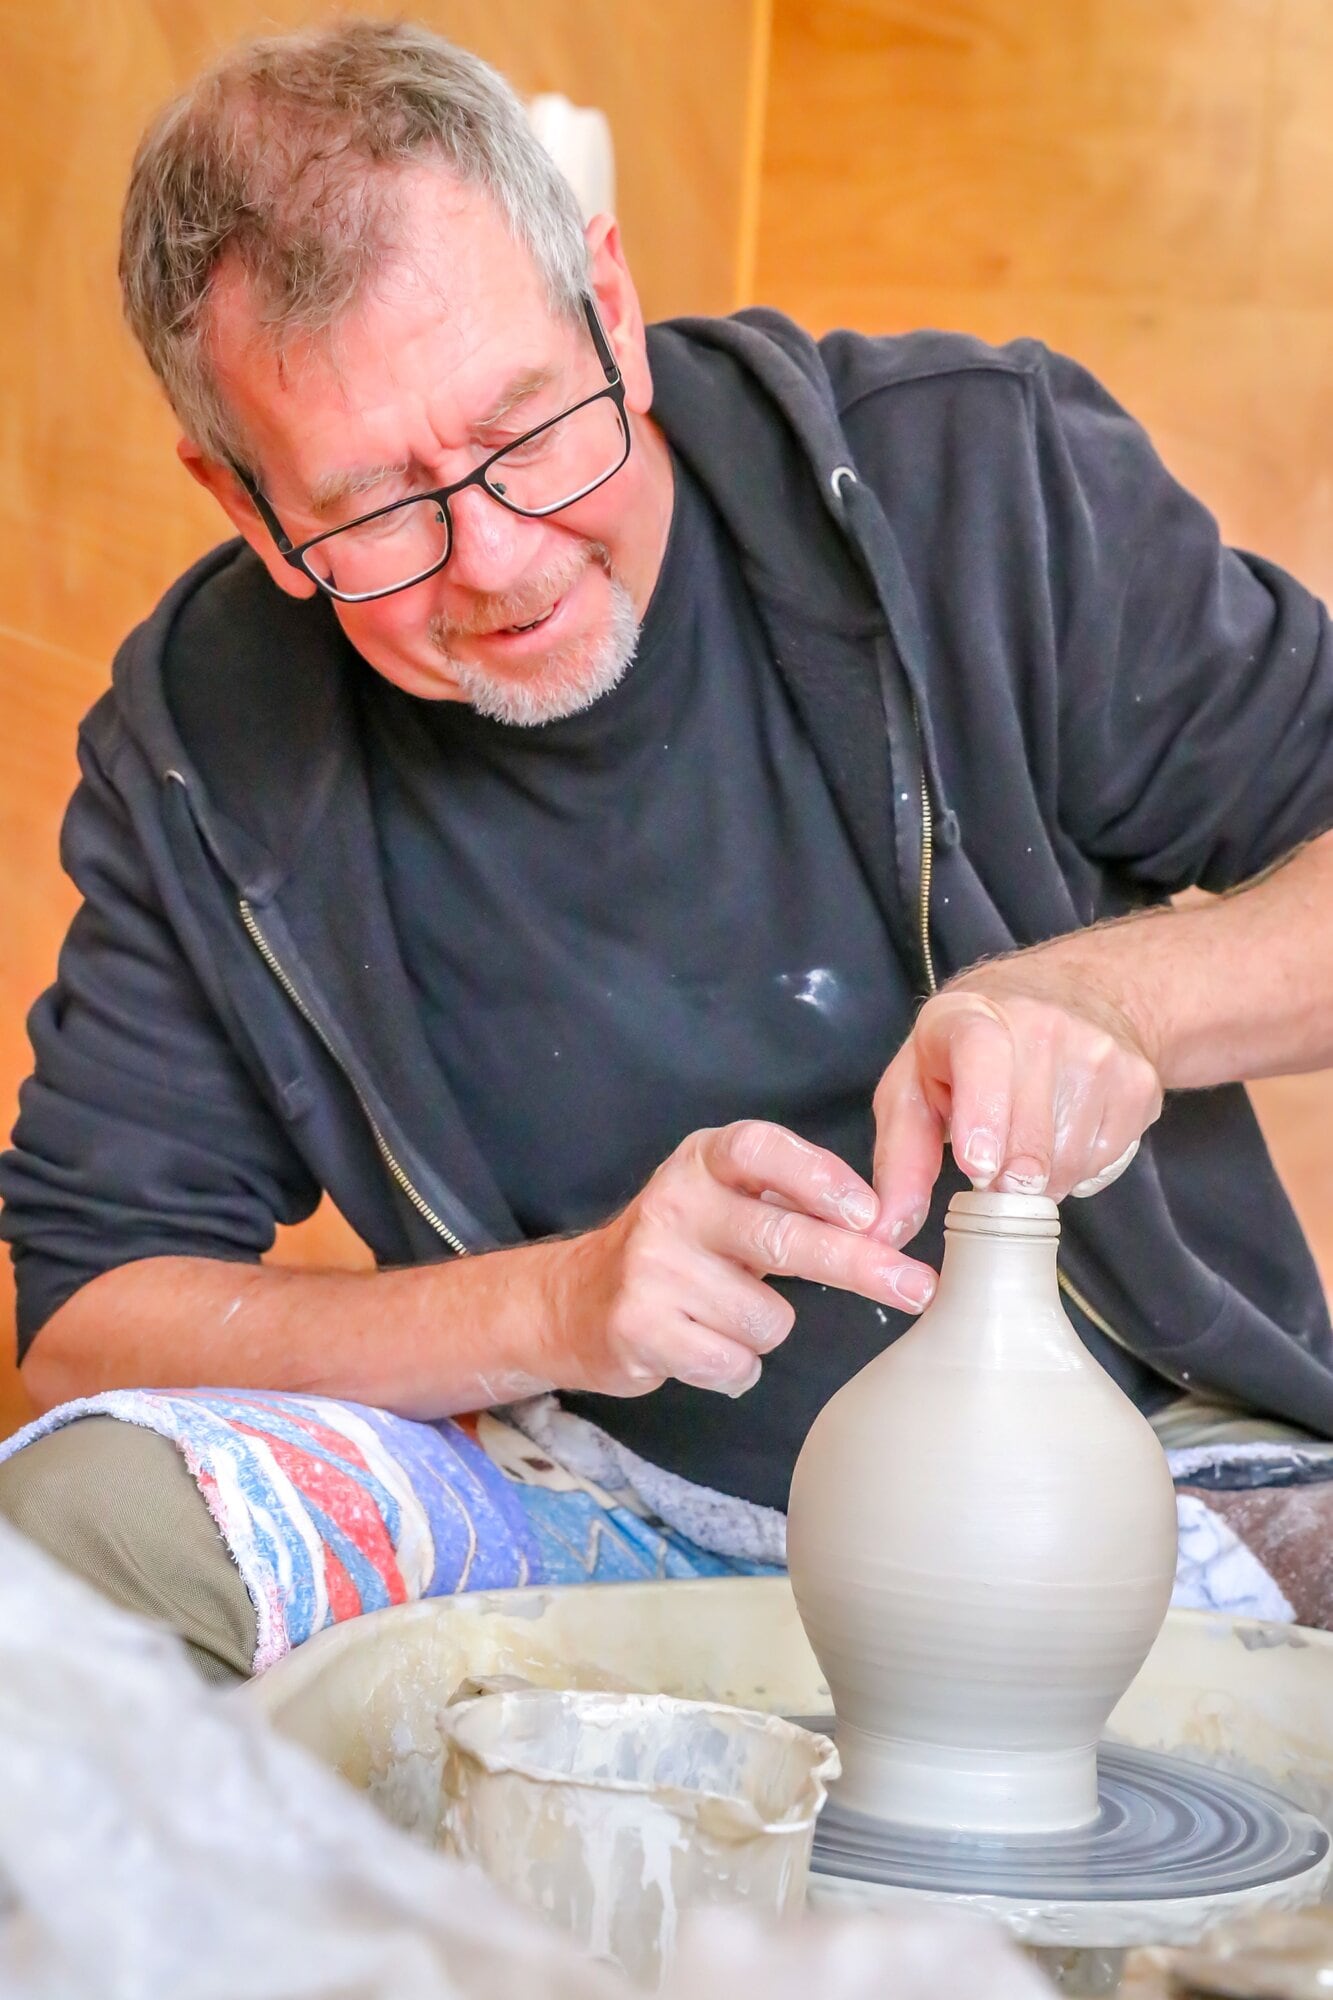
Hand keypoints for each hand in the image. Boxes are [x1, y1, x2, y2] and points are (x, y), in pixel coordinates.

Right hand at [553, 1121, 936, 1397]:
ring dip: (766, 1329)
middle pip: (780, 1236)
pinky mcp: (639, 1326)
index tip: (871, 1213)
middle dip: (858, 1265)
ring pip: (767, 1316)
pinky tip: (704, 1348)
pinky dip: (736, 1368)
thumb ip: (790, 1202)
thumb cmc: (681, 1248)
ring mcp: (652, 1266)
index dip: (818, 1177)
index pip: (761, 1150)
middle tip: (914, 1287)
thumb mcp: (724, 1200)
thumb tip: (886, 1227)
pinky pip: (733, 1361)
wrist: (576, 1300)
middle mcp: (673, 1203)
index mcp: (702, 1161)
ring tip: (725, 1316)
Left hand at [870, 960, 1163, 1247]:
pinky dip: (1077, 1170)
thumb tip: (887, 1232)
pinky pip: (1104, 1163)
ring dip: (1039, 1179)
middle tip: (990, 1174)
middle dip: (1003, 1178)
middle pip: (1029, 1134)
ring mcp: (1100, 1051)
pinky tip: (1062, 1134)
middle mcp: (1042, 1022)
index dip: (982, 1113)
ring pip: (1067, 1161)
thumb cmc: (971, 1052)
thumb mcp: (917, 1086)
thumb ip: (900, 1157)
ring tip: (1024, 1144)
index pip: (982, 1054)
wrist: (1076, 996)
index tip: (977, 1167)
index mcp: (972, 1015)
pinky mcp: (1139, 1082)